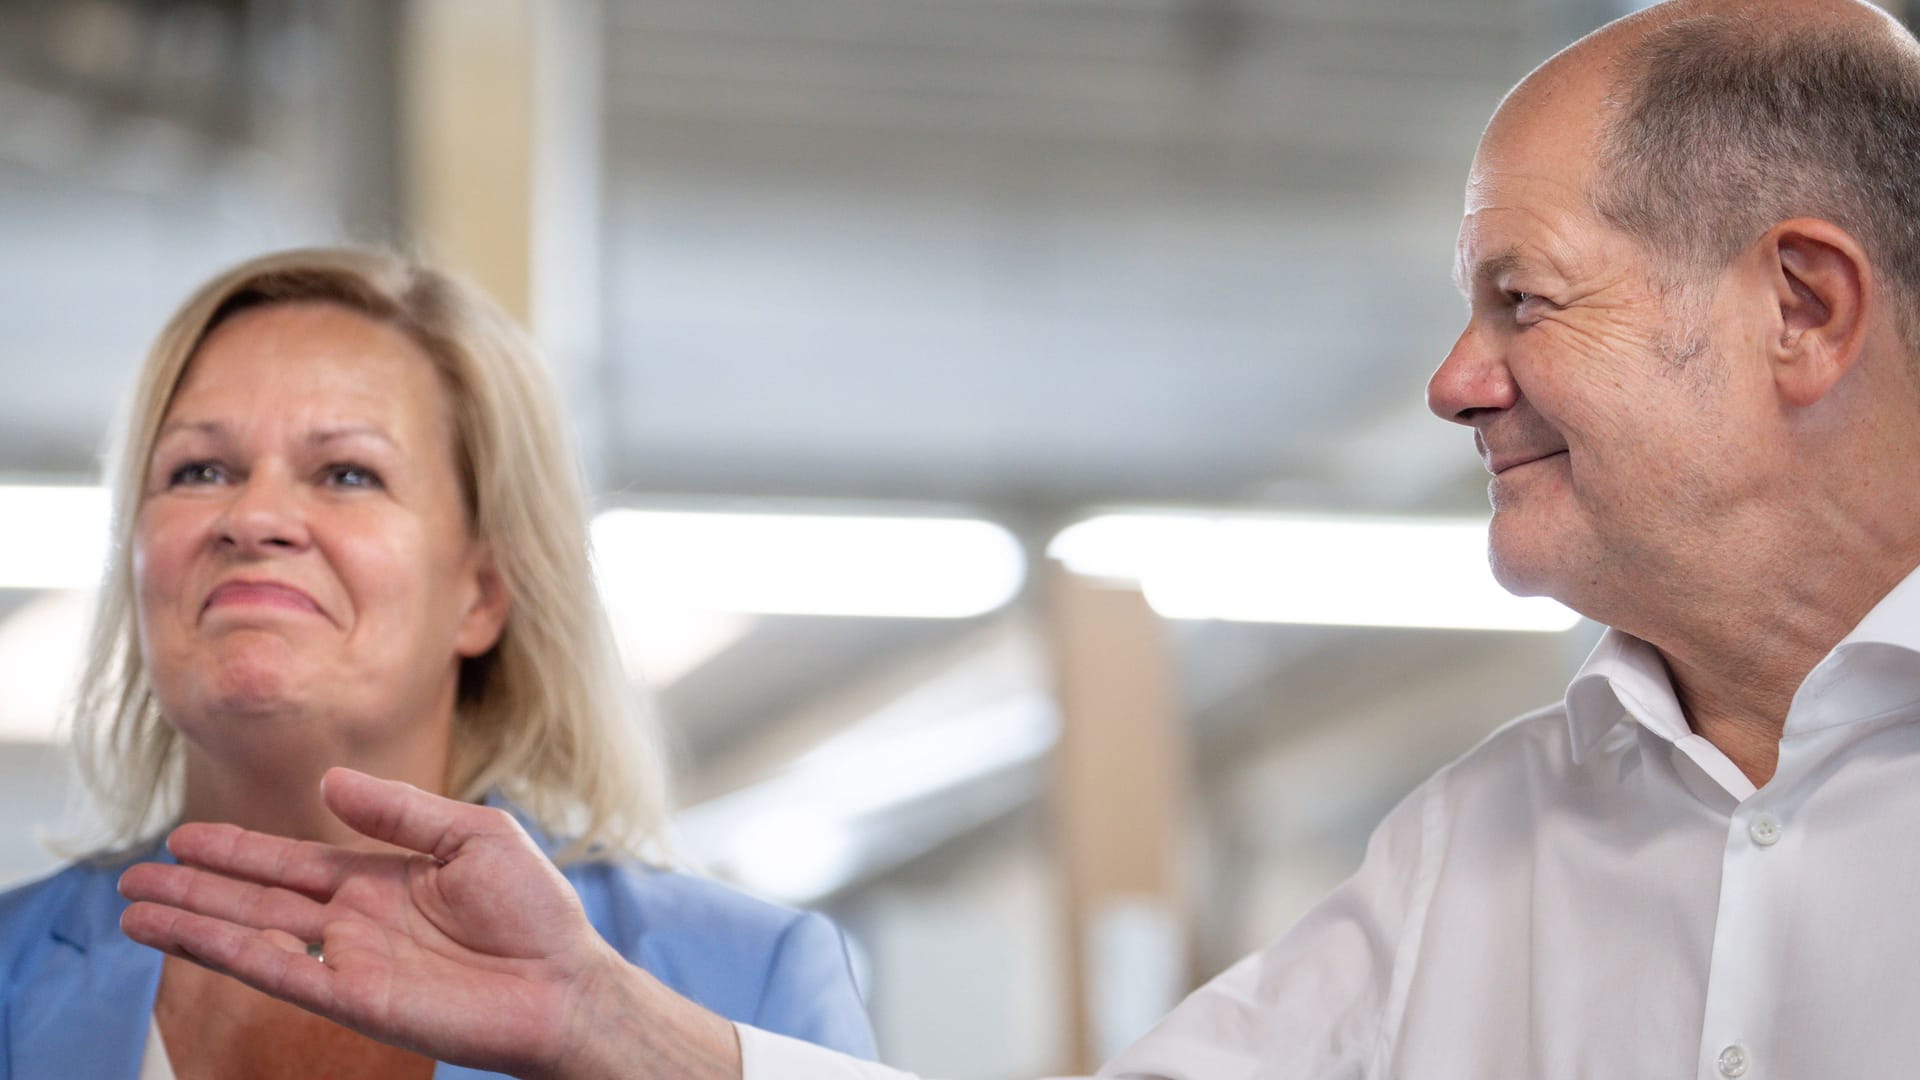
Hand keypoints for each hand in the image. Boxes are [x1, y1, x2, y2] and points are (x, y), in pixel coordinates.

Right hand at [118, 767, 725, 1078]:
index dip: (238, 850)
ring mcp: (350, 960)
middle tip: (133, 874)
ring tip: (134, 907)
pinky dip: (228, 952)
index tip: (183, 836)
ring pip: (252, 935)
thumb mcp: (472, 835)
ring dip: (192, 921)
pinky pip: (278, 971)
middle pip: (257, 897)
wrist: (564, 982)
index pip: (293, 861)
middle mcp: (356, 920)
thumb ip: (400, 810)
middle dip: (196, 886)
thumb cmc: (535, 909)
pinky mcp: (354, 999)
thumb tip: (330, 780)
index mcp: (382, 879)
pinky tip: (184, 936)